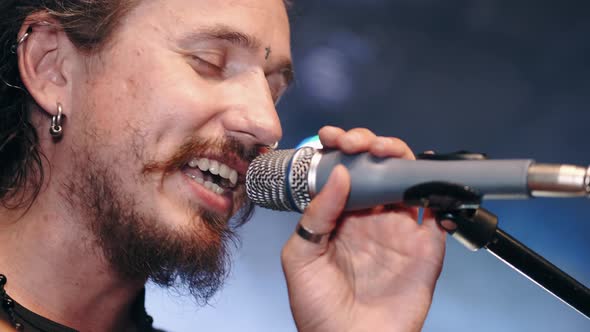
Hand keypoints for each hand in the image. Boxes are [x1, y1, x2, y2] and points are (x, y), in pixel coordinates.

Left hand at [281, 126, 446, 331]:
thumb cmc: (318, 310)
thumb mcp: (299, 257)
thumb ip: (316, 214)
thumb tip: (337, 174)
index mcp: (339, 219)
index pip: (344, 172)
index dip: (340, 149)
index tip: (331, 137)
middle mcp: (370, 219)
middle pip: (377, 168)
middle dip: (369, 144)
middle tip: (358, 143)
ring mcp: (399, 231)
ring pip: (407, 180)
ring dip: (401, 158)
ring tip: (384, 152)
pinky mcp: (425, 248)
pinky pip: (438, 213)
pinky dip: (439, 192)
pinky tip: (422, 180)